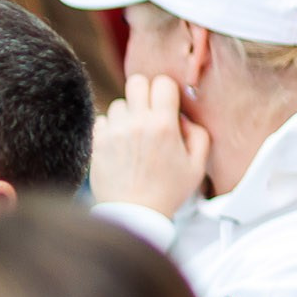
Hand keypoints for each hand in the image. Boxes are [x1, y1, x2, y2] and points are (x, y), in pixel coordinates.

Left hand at [90, 73, 210, 218]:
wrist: (135, 213)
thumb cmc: (167, 191)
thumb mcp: (196, 165)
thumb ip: (198, 134)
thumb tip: (182, 117)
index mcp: (163, 125)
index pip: (162, 82)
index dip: (166, 90)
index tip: (167, 103)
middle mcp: (137, 124)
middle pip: (136, 82)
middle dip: (145, 92)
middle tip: (149, 110)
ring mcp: (114, 132)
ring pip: (118, 103)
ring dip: (127, 113)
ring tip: (134, 133)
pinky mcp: (97, 143)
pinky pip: (102, 120)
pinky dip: (110, 127)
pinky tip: (120, 143)